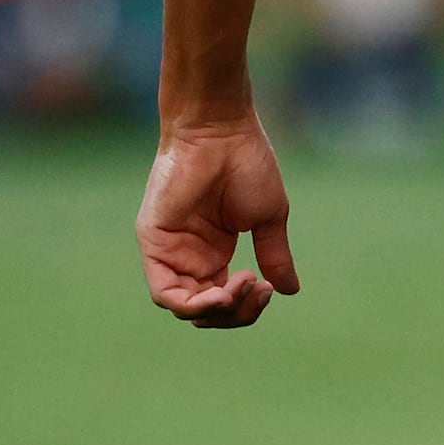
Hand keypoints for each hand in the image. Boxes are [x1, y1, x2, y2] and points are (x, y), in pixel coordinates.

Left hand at [140, 117, 298, 328]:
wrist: (220, 132)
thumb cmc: (246, 164)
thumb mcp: (268, 218)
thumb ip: (274, 255)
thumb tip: (289, 290)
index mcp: (213, 253)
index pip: (224, 299)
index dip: (248, 306)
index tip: (270, 288)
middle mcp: (189, 257)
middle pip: (205, 310)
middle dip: (237, 312)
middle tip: (261, 290)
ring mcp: (169, 252)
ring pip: (184, 307)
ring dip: (218, 310)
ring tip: (243, 287)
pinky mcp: (153, 243)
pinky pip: (165, 293)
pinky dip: (194, 303)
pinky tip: (223, 292)